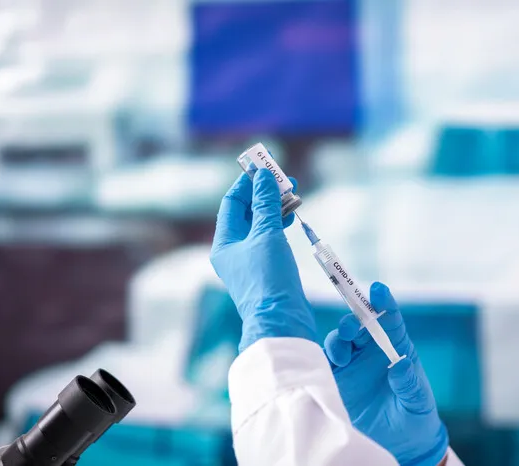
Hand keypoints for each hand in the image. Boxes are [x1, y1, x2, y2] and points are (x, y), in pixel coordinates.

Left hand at [210, 169, 315, 352]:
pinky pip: (271, 238)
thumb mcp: (267, 234)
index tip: (264, 166)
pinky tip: (292, 216)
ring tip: (295, 194)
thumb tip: (262, 176)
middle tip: (286, 178)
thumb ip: (266, 202)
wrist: (282, 320)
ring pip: (261, 224)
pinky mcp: (267, 269)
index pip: (232, 202)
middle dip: (266, 193)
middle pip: (247, 211)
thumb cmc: (269, 278)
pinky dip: (281, 224)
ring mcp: (250, 261)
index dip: (248, 182)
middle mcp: (233, 251)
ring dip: (276, 207)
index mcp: (224, 242)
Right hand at [324, 282, 448, 465]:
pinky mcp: (336, 379)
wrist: (399, 444)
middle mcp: (372, 350)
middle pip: (361, 324)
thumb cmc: (414, 417)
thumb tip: (401, 365)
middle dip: (354, 320)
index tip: (378, 290)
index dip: (384, 302)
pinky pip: (324, 363)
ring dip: (339, 340)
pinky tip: (324, 365)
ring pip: (340, 340)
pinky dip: (322, 359)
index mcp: (397, 347)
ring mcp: (352, 363)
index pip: (390, 319)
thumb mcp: (417, 401)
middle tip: (352, 328)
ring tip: (342, 355)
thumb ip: (409, 383)